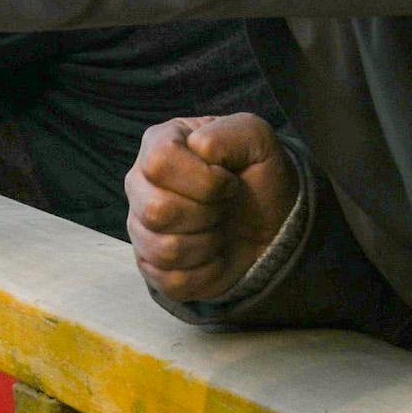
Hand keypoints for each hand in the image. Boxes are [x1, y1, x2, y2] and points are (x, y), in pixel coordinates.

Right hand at [127, 114, 298, 301]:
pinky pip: (172, 280)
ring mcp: (140, 228)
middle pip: (156, 210)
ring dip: (209, 243)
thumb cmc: (258, 176)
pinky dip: (207, 271)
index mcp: (159, 145)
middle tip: (224, 207)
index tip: (229, 181)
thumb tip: (200, 148)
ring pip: (165, 249)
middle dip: (207, 213)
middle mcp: (139, 186)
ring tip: (219, 229)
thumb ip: (230, 132)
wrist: (272, 222)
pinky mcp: (151, 267)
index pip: (159, 163)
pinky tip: (214, 254)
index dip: (204, 179)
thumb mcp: (257, 139)